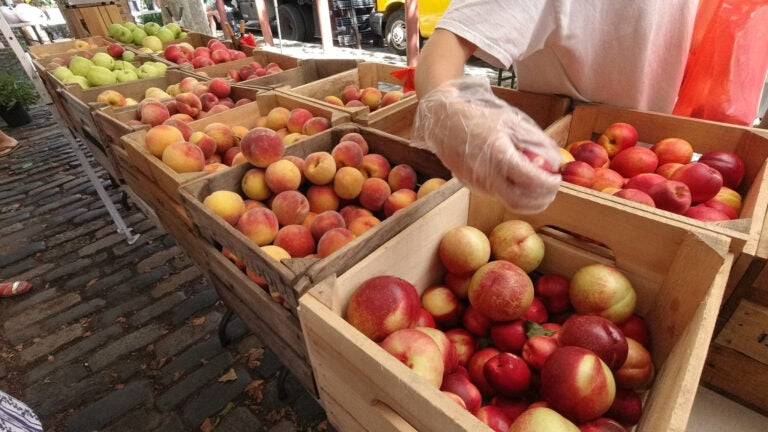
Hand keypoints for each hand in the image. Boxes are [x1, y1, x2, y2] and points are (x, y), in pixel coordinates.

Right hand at [412, 76, 561, 213]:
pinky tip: (516, 179)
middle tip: (551, 189)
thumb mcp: (512, 122)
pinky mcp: (471, 186)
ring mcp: (476, 184)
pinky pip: (496, 195)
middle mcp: (486, 175)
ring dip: (528, 199)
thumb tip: (555, 162)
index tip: (557, 177)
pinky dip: (512, 192)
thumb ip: (537, 142)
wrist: (443, 121)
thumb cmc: (479, 118)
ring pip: (509, 201)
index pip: (532, 182)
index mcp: (499, 156)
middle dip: (542, 199)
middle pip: (521, 202)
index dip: (550, 183)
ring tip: (538, 186)